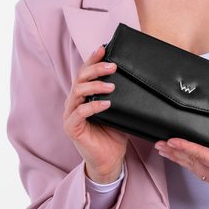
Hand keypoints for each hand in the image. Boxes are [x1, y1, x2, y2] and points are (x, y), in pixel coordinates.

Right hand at [64, 44, 128, 180]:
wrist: (110, 160)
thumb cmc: (114, 134)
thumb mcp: (120, 111)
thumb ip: (122, 96)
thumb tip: (137, 79)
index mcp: (83, 95)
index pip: (85, 72)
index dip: (93, 59)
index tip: (104, 48)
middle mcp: (74, 102)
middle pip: (80, 78)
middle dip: (96, 69)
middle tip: (112, 66)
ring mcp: (70, 114)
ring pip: (78, 92)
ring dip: (95, 86)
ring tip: (111, 86)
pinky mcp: (71, 127)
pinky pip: (80, 112)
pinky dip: (93, 106)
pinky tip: (107, 104)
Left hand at [154, 137, 208, 208]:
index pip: (204, 156)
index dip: (186, 147)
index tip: (172, 140)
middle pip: (195, 164)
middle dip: (176, 153)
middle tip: (159, 144)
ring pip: (196, 170)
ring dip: (180, 160)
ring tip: (165, 151)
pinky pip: (202, 174)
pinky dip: (190, 165)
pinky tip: (183, 160)